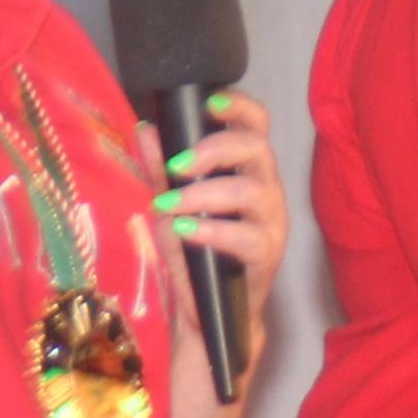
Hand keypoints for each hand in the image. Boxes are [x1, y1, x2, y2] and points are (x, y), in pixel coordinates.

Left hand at [137, 89, 287, 367]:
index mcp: (246, 170)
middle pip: (258, 149)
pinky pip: (246, 236)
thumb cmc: (195, 255)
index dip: (239, 107)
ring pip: (252, 191)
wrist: (209, 315)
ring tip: (169, 204)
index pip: (256, 125)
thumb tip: (145, 129)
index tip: (209, 102)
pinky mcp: (267, 256)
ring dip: (204, 193)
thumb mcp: (171, 207)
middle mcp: (266, 190)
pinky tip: (184, 230)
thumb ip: (160, 170)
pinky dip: (211, 230)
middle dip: (215, 149)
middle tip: (177, 165)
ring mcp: (271, 223)